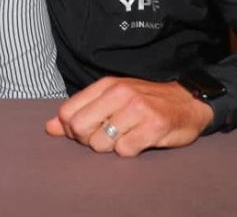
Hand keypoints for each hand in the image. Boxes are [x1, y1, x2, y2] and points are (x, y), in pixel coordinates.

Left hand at [45, 76, 213, 156]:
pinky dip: (129, 151)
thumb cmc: (145, 101)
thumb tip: (49, 127)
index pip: (67, 112)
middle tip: (105, 136)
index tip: (88, 129)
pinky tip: (139, 141)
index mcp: (106, 85)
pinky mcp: (153, 127)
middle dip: (88, 140)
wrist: (188, 101)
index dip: (72, 129)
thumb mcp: (111, 99)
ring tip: (125, 137)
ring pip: (101, 143)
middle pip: (80, 129)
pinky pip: (124, 151)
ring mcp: (137, 110)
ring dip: (110, 147)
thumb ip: (79, 111)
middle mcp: (120, 94)